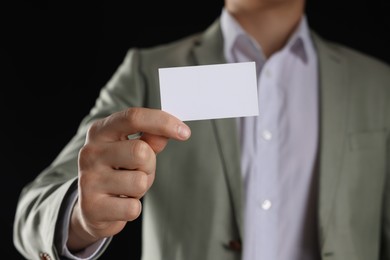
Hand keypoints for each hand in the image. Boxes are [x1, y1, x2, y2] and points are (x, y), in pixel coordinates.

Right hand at [67, 107, 190, 250]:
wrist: (91, 208)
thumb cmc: (118, 172)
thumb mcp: (133, 150)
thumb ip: (151, 138)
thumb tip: (169, 131)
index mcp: (100, 131)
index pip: (133, 117)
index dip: (162, 122)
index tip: (185, 132)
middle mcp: (90, 152)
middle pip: (141, 152)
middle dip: (150, 165)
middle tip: (139, 171)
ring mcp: (88, 179)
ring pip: (139, 182)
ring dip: (141, 187)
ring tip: (126, 187)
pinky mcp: (91, 207)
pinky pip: (133, 208)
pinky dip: (132, 207)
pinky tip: (119, 204)